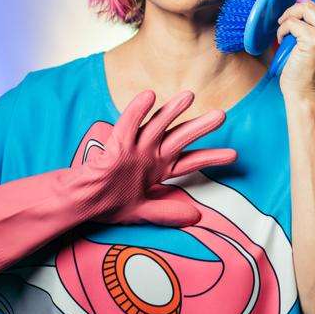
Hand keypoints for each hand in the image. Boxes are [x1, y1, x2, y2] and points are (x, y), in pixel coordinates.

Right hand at [86, 90, 236, 226]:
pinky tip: (149, 96)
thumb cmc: (108, 203)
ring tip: (189, 96)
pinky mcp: (115, 145)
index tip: (234, 155)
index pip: (190, 161)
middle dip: (201, 127)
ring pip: (157, 126)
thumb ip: (167, 212)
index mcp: (158, 169)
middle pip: (180, 138)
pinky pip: (128, 125)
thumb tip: (196, 217)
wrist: (80, 202)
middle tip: (222, 115)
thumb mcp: (142, 211)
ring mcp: (134, 148)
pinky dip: (138, 111)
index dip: (211, 157)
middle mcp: (150, 155)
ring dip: (172, 111)